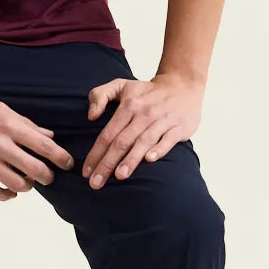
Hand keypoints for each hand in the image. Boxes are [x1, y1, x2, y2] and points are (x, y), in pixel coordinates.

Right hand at [0, 91, 75, 201]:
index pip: (43, 146)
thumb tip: (48, 136)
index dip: (60, 157)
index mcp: (8, 125)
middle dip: (47, 176)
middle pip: (34, 169)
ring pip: (17, 184)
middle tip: (48, 176)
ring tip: (27, 181)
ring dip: (27, 186)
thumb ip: (25, 124)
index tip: (67, 163)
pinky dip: (7, 195)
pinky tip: (9, 191)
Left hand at [81, 73, 203, 187]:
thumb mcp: (121, 85)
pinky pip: (168, 139)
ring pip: (143, 141)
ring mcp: (162, 120)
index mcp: (128, 106)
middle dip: (107, 163)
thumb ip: (99, 95)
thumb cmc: (147, 91)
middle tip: (96, 183)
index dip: (95, 153)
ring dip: (131, 159)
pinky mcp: (179, 127)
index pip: (108, 134)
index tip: (86, 172)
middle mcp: (144, 114)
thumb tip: (91, 116)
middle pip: (122, 141)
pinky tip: (149, 160)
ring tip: (119, 176)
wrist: (183, 85)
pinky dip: (159, 149)